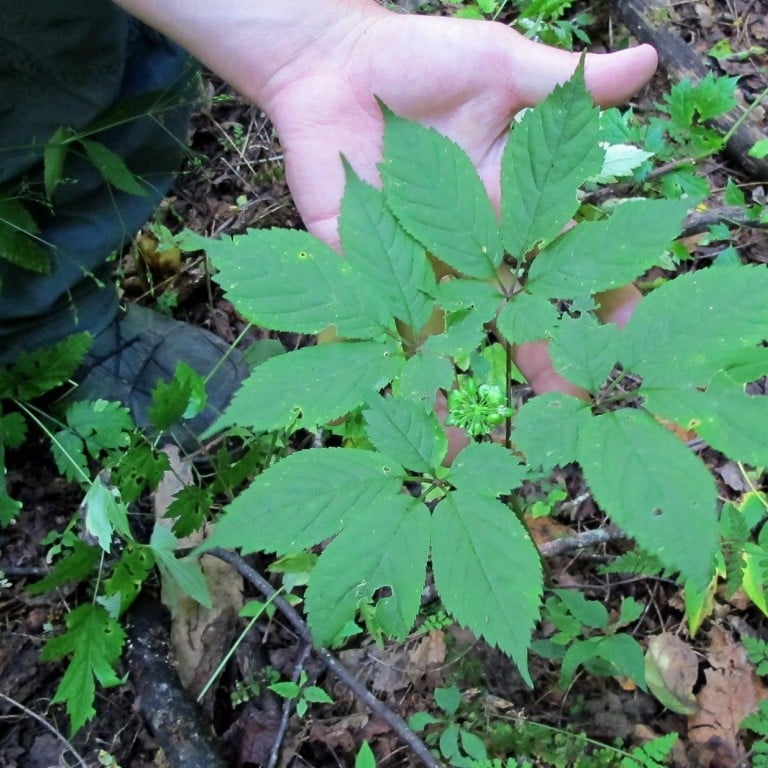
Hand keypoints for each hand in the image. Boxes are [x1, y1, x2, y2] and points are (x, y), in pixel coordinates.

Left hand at [262, 10, 654, 393]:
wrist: (332, 66)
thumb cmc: (420, 60)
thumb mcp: (498, 68)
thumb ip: (559, 88)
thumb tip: (645, 63)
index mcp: (508, 216)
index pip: (564, 270)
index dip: (600, 307)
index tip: (628, 346)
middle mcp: (464, 254)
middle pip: (509, 324)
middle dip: (539, 370)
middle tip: (566, 423)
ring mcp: (408, 267)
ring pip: (439, 342)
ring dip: (454, 396)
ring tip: (470, 456)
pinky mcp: (351, 268)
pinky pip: (359, 326)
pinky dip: (368, 367)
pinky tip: (388, 418)